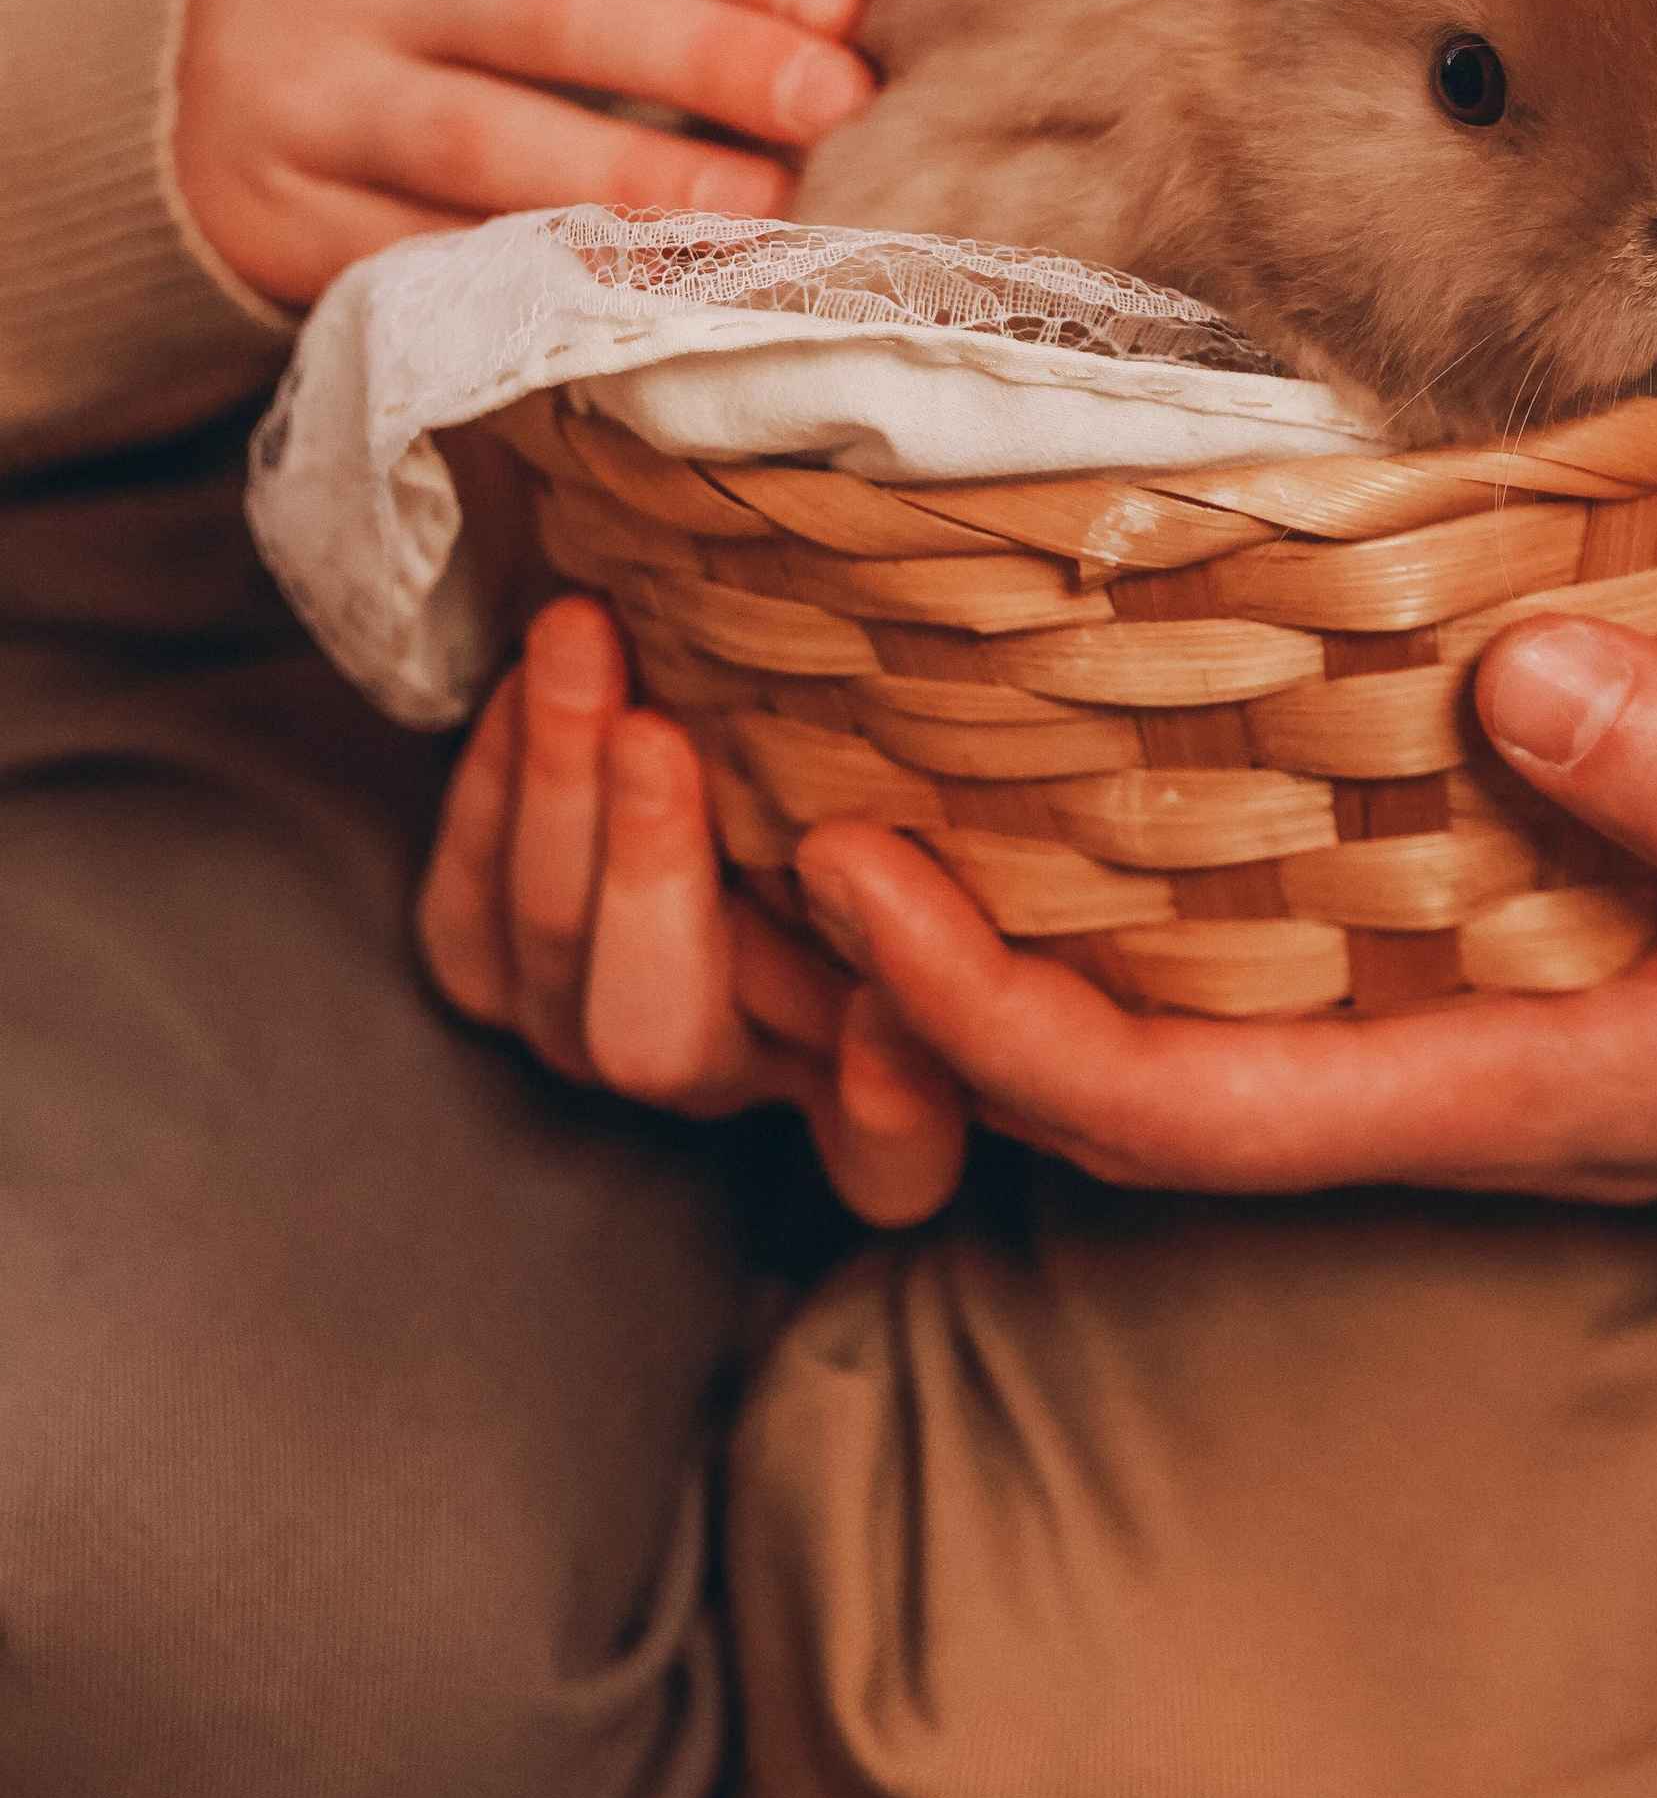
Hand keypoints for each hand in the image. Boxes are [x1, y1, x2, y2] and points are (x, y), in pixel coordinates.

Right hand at [175, 0, 876, 305]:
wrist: (173, 55)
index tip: (842, 0)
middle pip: (550, 9)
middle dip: (700, 56)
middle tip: (832, 103)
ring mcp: (323, 105)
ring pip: (479, 146)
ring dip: (628, 188)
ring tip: (758, 219)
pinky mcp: (287, 222)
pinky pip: (417, 262)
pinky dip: (529, 288)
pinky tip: (636, 306)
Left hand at [417, 596, 966, 1224]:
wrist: (713, 703)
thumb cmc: (869, 755)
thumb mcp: (940, 802)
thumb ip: (963, 838)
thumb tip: (1047, 770)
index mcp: (864, 1079)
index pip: (889, 1159)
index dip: (885, 1104)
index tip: (883, 991)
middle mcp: (724, 1073)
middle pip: (664, 1044)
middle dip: (649, 880)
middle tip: (657, 735)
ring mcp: (595, 1031)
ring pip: (550, 957)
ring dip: (556, 788)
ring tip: (580, 638)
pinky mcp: (497, 974)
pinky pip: (468, 912)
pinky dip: (492, 780)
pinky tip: (530, 675)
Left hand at [795, 617, 1656, 1215]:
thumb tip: (1519, 677)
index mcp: (1524, 1094)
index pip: (1184, 1112)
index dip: (988, 1020)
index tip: (843, 876)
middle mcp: (1466, 1065)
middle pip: (1138, 1064)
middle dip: (950, 968)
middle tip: (791, 784)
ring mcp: (1494, 1002)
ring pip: (1204, 984)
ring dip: (1044, 893)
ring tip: (901, 729)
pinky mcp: (1539, 925)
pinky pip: (1305, 902)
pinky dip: (1187, 826)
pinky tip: (1141, 703)